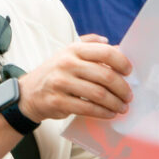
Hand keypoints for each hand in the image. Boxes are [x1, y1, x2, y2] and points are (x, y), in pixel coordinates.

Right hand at [17, 34, 132, 122]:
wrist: (29, 93)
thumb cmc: (56, 72)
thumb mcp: (69, 53)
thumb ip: (91, 45)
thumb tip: (114, 44)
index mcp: (74, 50)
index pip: (105, 52)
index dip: (122, 62)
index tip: (129, 72)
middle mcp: (67, 63)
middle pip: (105, 75)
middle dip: (122, 88)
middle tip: (129, 96)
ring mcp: (61, 82)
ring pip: (98, 94)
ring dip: (115, 103)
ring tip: (122, 107)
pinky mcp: (58, 101)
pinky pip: (87, 108)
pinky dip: (103, 112)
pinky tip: (110, 114)